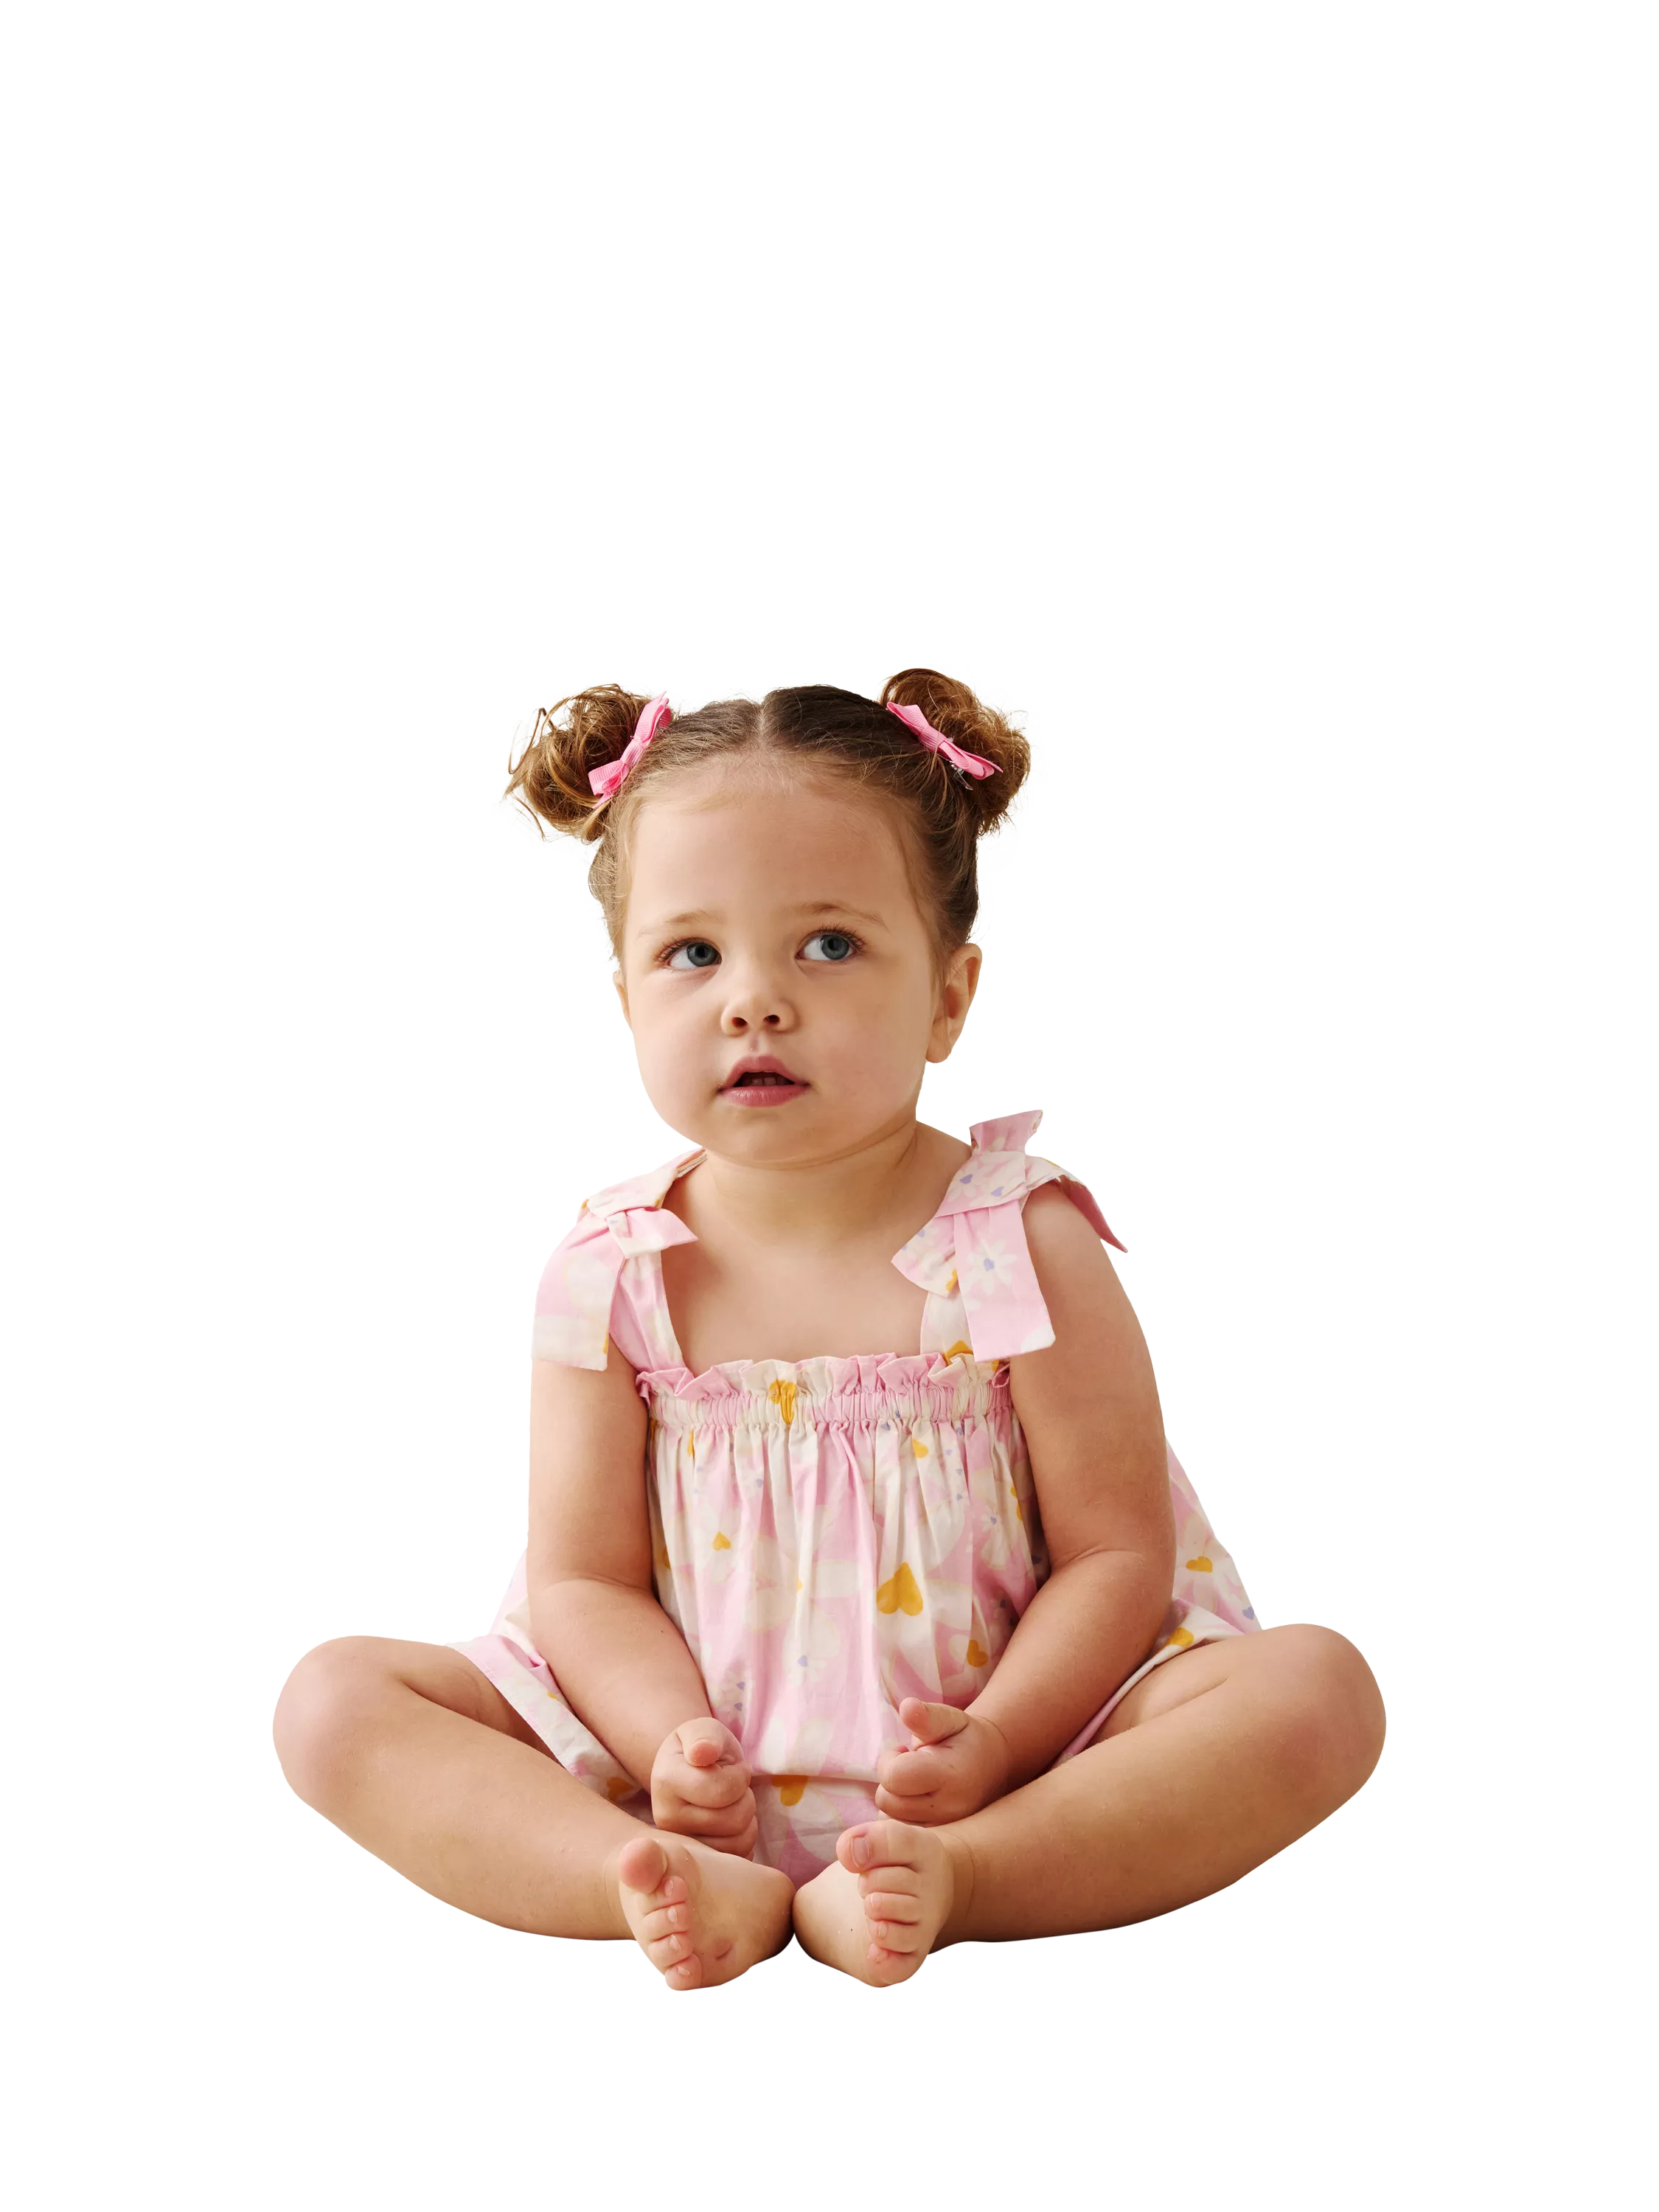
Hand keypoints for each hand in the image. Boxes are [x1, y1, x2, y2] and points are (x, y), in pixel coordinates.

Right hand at [649, 1718, 757, 1857]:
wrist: (689, 1772)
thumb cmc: (700, 1749)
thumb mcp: (703, 1730)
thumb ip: (705, 1736)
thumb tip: (702, 1753)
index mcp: (665, 1781)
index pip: (722, 1790)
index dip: (740, 1775)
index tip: (733, 1767)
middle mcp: (665, 1818)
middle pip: (734, 1819)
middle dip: (745, 1797)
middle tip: (734, 1786)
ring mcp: (680, 1845)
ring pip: (738, 1843)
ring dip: (746, 1818)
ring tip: (731, 1803)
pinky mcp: (696, 1863)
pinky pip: (737, 1858)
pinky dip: (744, 1839)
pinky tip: (731, 1824)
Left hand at [874, 1698, 1011, 1825]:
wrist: (993, 1769)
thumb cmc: (965, 1739)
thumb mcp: (950, 1720)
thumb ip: (926, 1716)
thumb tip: (907, 1707)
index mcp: (949, 1776)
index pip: (893, 1777)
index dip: (889, 1761)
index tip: (903, 1752)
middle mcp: (948, 1809)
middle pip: (887, 1801)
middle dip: (890, 1782)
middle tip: (910, 1768)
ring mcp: (945, 1831)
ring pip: (889, 1821)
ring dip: (894, 1801)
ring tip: (915, 1786)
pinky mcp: (939, 1844)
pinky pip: (900, 1835)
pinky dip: (900, 1819)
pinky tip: (916, 1803)